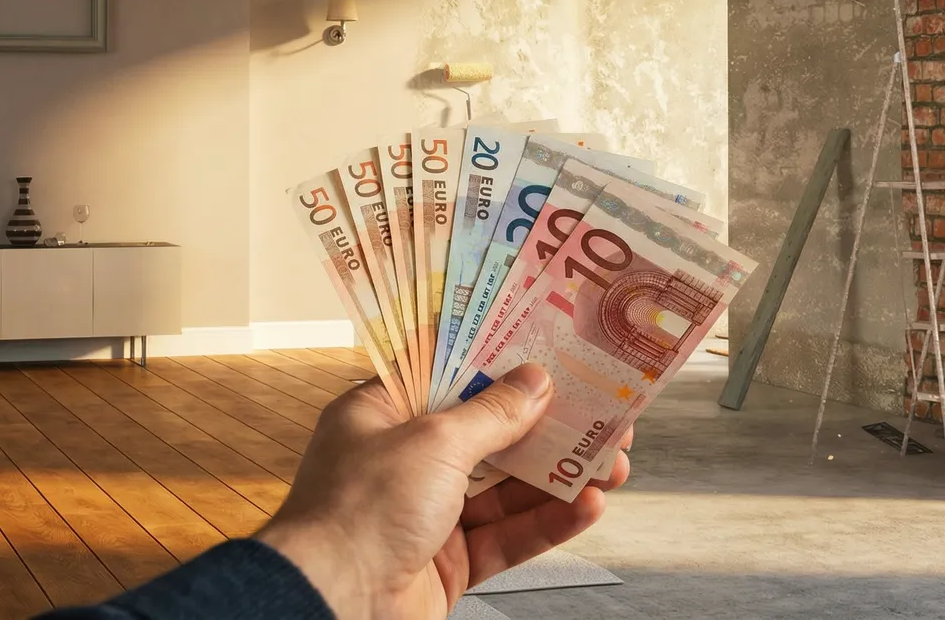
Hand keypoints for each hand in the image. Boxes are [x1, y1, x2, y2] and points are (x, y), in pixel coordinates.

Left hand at [258, 363, 630, 619]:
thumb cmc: (359, 511)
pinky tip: (586, 506)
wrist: (331, 606)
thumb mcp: (433, 443)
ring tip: (613, 463)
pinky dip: (546, 522)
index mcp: (380, 415)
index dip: (499, 363)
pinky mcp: (446, 562)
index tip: (548, 350)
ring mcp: (425, 514)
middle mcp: (401, 460)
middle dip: (546, 427)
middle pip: (487, 434)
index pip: (447, 376)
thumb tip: (535, 381)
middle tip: (599, 414)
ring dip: (558, 476)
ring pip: (504, 489)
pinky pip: (505, 537)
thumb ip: (491, 414)